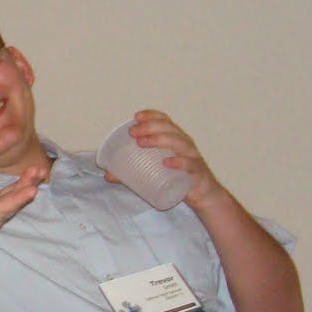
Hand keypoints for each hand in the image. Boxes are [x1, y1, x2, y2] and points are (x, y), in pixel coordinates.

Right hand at [0, 166, 43, 268]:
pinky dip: (16, 186)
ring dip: (24, 183)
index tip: (31, 191)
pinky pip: (4, 196)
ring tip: (39, 170)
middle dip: (24, 188)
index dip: (14, 201)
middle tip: (40, 172)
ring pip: (9, 197)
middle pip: (9, 203)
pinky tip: (28, 176)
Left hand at [107, 110, 223, 208]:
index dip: (152, 115)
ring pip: (179, 143)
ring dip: (159, 140)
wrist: (203, 196)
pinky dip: (179, 163)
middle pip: (169, 129)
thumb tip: (108, 175)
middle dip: (150, 127)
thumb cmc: (178, 178)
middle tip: (132, 132)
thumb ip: (132, 173)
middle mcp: (185, 144)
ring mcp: (192, 158)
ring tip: (142, 143)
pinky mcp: (197, 173)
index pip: (165, 121)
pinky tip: (166, 163)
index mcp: (176, 139)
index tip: (136, 116)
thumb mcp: (155, 172)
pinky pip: (189, 165)